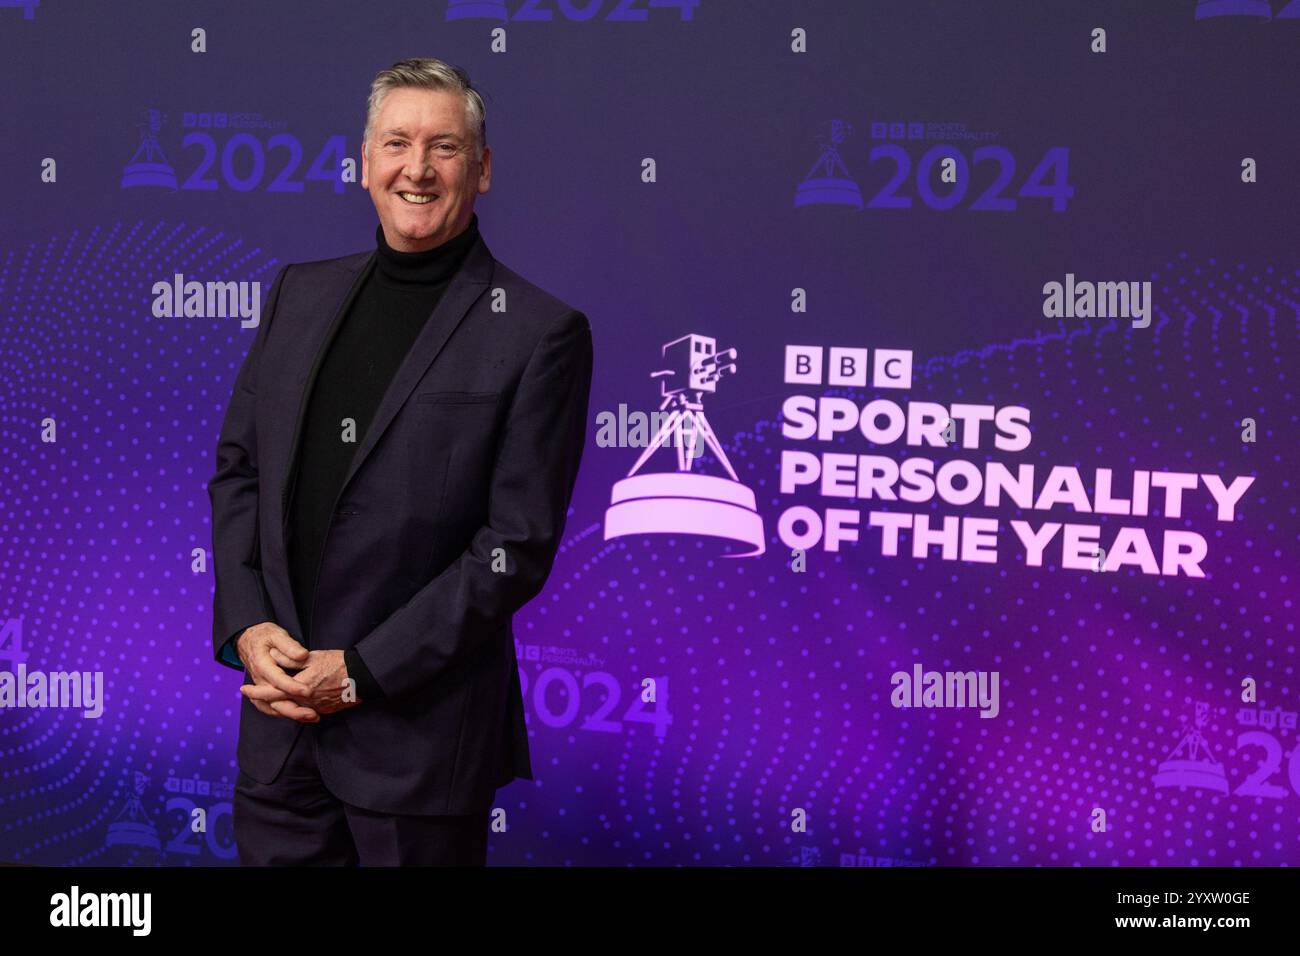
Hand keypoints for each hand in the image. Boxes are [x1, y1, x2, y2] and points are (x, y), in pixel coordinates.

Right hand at [235, 622, 316, 721]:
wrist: (248, 640)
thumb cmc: (264, 636)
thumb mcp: (276, 635)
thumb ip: (289, 646)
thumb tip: (302, 655)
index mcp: (262, 665)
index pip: (278, 679)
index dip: (293, 687)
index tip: (308, 691)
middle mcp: (260, 680)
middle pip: (275, 700)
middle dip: (294, 709)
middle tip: (313, 713)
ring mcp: (261, 687)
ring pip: (274, 706)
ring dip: (292, 714)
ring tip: (312, 717)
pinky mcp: (264, 691)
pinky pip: (271, 707)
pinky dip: (284, 713)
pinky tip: (301, 716)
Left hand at [240, 649, 359, 717]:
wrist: (363, 676)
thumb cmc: (339, 663)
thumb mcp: (314, 657)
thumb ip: (292, 659)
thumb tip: (274, 657)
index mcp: (300, 686)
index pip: (272, 692)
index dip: (256, 691)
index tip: (243, 689)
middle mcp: (305, 701)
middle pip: (278, 705)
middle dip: (262, 700)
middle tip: (250, 696)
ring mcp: (315, 708)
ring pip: (290, 710)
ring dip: (277, 705)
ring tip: (267, 699)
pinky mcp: (324, 710)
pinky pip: (303, 712)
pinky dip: (293, 709)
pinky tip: (290, 703)